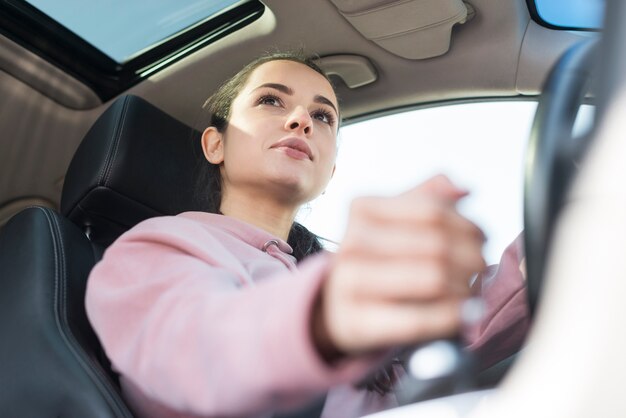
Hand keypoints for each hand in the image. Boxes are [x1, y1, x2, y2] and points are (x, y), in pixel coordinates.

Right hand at [313, 175, 485, 360]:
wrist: (334, 306)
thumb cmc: (375, 260)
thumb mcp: (393, 222)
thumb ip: (427, 200)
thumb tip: (463, 191)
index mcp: (361, 209)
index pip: (432, 211)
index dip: (468, 225)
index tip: (482, 238)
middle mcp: (350, 243)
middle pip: (436, 245)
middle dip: (472, 257)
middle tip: (481, 267)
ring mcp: (349, 283)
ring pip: (433, 279)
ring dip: (465, 287)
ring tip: (471, 290)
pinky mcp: (355, 322)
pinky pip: (418, 320)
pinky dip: (452, 317)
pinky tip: (464, 314)